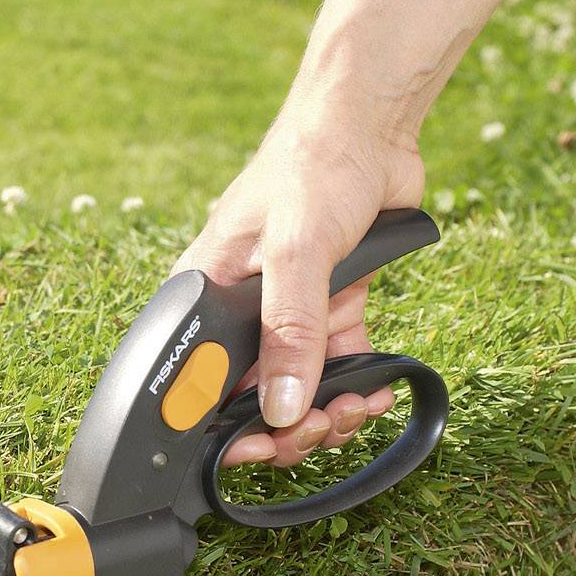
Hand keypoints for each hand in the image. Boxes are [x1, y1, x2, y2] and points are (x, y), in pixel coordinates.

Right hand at [174, 99, 424, 466]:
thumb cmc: (309, 168)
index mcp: (205, 299)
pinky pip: (336, 365)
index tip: (261, 451)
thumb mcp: (295, 253)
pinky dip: (356, 385)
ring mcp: (286, 313)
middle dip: (288, 427)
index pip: (200, 385)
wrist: (369, 124)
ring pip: (298, 390)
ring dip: (327, 412)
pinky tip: (376, 390)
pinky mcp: (329, 307)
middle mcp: (239, 313)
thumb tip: (281, 407)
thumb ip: (288, 333)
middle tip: (320, 429)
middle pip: (250, 398)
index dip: (226, 429)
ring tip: (355, 408)